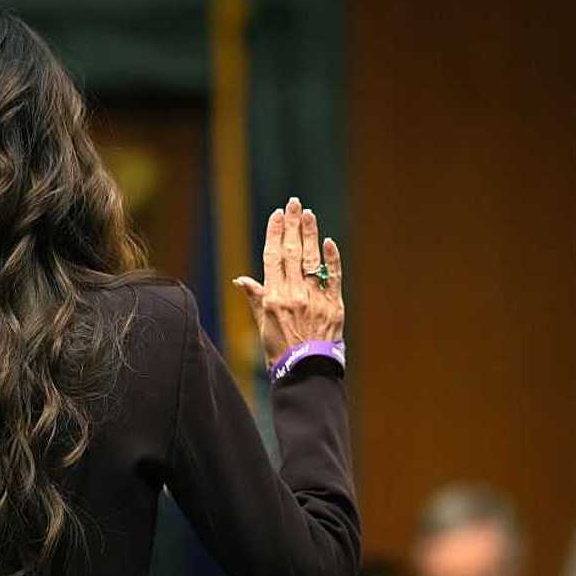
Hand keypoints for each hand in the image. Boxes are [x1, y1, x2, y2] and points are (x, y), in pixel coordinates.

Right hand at [232, 196, 344, 367]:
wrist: (305, 371)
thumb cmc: (279, 351)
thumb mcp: (261, 325)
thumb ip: (255, 299)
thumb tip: (241, 279)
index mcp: (273, 298)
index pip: (272, 258)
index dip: (274, 234)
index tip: (276, 215)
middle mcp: (293, 294)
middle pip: (292, 252)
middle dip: (292, 226)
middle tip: (293, 203)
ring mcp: (315, 299)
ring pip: (312, 260)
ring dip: (310, 234)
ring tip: (308, 214)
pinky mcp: (334, 306)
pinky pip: (334, 278)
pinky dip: (332, 259)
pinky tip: (328, 242)